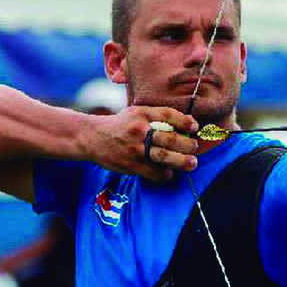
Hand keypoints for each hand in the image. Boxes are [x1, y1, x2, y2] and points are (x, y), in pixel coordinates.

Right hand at [84, 106, 198, 181]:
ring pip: (164, 156)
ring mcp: (134, 148)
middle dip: (188, 145)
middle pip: (170, 138)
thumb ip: (156, 116)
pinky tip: (169, 172)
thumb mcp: (135, 113)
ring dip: (182, 161)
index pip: (168, 115)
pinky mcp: (130, 164)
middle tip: (195, 147)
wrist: (91, 137)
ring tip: (192, 163)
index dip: (185, 121)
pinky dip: (165, 173)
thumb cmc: (119, 125)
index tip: (194, 127)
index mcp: (141, 114)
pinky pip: (154, 172)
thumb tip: (185, 124)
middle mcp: (139, 130)